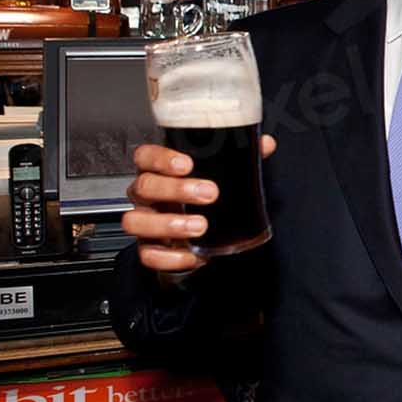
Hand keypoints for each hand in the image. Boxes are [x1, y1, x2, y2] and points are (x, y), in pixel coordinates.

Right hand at [122, 137, 275, 275]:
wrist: (192, 238)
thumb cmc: (199, 199)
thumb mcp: (218, 175)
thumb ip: (238, 159)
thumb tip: (265, 144)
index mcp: (158, 171)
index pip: (145, 156)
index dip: (161, 158)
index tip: (186, 164)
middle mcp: (145, 195)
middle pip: (144, 186)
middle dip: (175, 189)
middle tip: (209, 193)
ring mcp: (144, 222)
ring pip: (136, 221)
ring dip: (168, 224)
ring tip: (200, 226)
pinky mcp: (148, 249)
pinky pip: (148, 255)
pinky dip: (170, 257)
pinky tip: (192, 254)